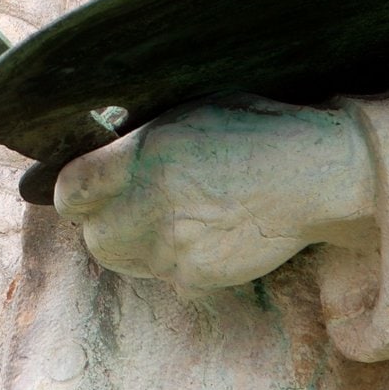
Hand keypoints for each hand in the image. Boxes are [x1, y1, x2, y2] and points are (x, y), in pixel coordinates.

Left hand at [53, 95, 374, 291]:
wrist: (315, 176)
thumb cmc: (256, 130)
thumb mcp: (189, 114)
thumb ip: (140, 140)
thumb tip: (101, 151)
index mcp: (147, 157)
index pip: (73, 190)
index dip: (73, 189)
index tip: (83, 185)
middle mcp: (155, 207)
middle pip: (93, 235)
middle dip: (100, 221)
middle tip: (122, 204)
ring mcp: (176, 248)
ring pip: (124, 259)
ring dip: (131, 241)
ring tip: (160, 217)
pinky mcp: (198, 275)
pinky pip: (162, 272)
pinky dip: (168, 257)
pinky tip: (195, 231)